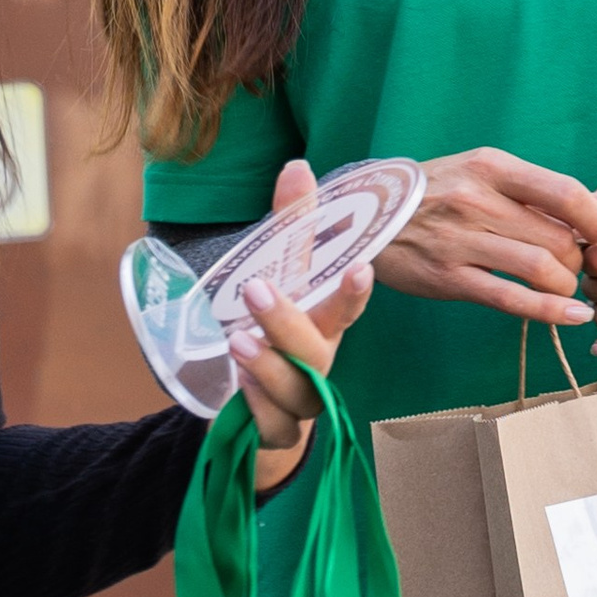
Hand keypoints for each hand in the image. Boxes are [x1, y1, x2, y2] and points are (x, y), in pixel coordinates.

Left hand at [224, 161, 375, 491]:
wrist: (257, 406)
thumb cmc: (276, 333)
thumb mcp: (277, 275)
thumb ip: (288, 226)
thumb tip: (297, 166)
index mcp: (323, 324)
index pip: (346, 309)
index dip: (354, 292)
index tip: (358, 268)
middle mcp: (317, 363)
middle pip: (317, 351)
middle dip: (289, 322)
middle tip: (256, 290)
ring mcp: (299, 401)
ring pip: (300, 393)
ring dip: (271, 368)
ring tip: (238, 341)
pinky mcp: (275, 430)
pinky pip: (276, 428)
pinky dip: (260, 410)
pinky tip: (241, 390)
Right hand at [374, 145, 596, 324]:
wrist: (366, 214)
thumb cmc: (438, 192)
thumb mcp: (486, 174)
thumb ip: (544, 191)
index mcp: (491, 166)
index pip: (565, 192)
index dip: (596, 220)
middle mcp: (476, 200)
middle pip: (558, 237)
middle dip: (580, 259)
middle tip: (578, 266)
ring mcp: (460, 240)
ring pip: (540, 268)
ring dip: (566, 285)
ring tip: (565, 287)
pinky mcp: (448, 278)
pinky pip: (510, 298)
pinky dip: (549, 311)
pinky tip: (570, 316)